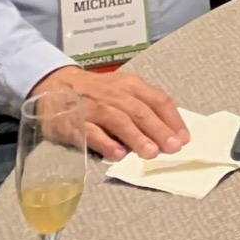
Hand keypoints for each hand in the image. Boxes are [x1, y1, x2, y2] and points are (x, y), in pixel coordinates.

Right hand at [28, 65, 188, 161]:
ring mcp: (94, 107)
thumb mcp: (122, 90)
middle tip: (173, 148)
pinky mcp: (74, 122)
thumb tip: (167, 133)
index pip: (158, 99)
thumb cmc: (97, 93)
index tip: (183, 138)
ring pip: (120, 121)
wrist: (55, 85)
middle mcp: (114, 94)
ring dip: (137, 138)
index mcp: (130, 85)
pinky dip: (106, 143)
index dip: (173, 119)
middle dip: (159, 130)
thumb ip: (142, 107)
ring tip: (151, 153)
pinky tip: (118, 154)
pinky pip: (92, 132)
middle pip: (141, 111)